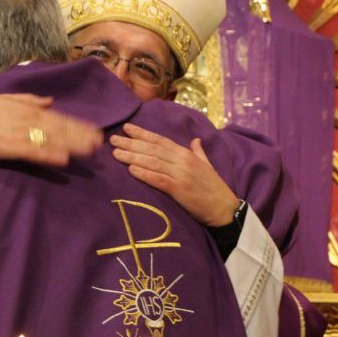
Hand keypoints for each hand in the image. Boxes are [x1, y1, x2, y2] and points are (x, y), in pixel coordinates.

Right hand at [0, 94, 102, 166]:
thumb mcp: (8, 99)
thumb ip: (31, 100)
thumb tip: (51, 101)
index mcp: (30, 109)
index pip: (60, 117)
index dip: (78, 125)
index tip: (95, 131)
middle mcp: (29, 119)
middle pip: (60, 128)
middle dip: (81, 136)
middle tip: (99, 144)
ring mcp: (21, 133)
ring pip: (51, 139)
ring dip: (71, 145)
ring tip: (88, 151)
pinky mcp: (12, 148)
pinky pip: (34, 152)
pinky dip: (49, 155)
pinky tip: (63, 159)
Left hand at [110, 123, 238, 225]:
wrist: (224, 208)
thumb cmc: (214, 188)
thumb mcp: (207, 165)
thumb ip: (199, 151)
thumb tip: (195, 139)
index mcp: (187, 154)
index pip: (160, 140)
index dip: (142, 134)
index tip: (127, 128)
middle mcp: (182, 161)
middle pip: (152, 149)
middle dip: (131, 143)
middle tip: (113, 139)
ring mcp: (181, 174)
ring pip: (152, 162)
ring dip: (132, 157)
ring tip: (115, 154)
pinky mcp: (179, 189)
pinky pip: (158, 179)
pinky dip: (144, 174)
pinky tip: (131, 170)